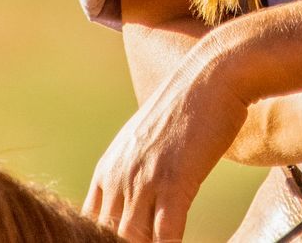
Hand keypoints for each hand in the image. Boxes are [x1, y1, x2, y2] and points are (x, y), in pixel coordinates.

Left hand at [85, 46, 251, 242]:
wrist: (212, 75)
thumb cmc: (186, 106)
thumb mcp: (144, 138)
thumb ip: (132, 169)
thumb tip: (137, 197)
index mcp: (107, 169)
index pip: (89, 224)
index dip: (102, 238)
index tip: (118, 241)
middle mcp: (118, 177)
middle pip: (108, 235)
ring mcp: (144, 180)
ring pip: (132, 239)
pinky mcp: (174, 182)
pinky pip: (165, 234)